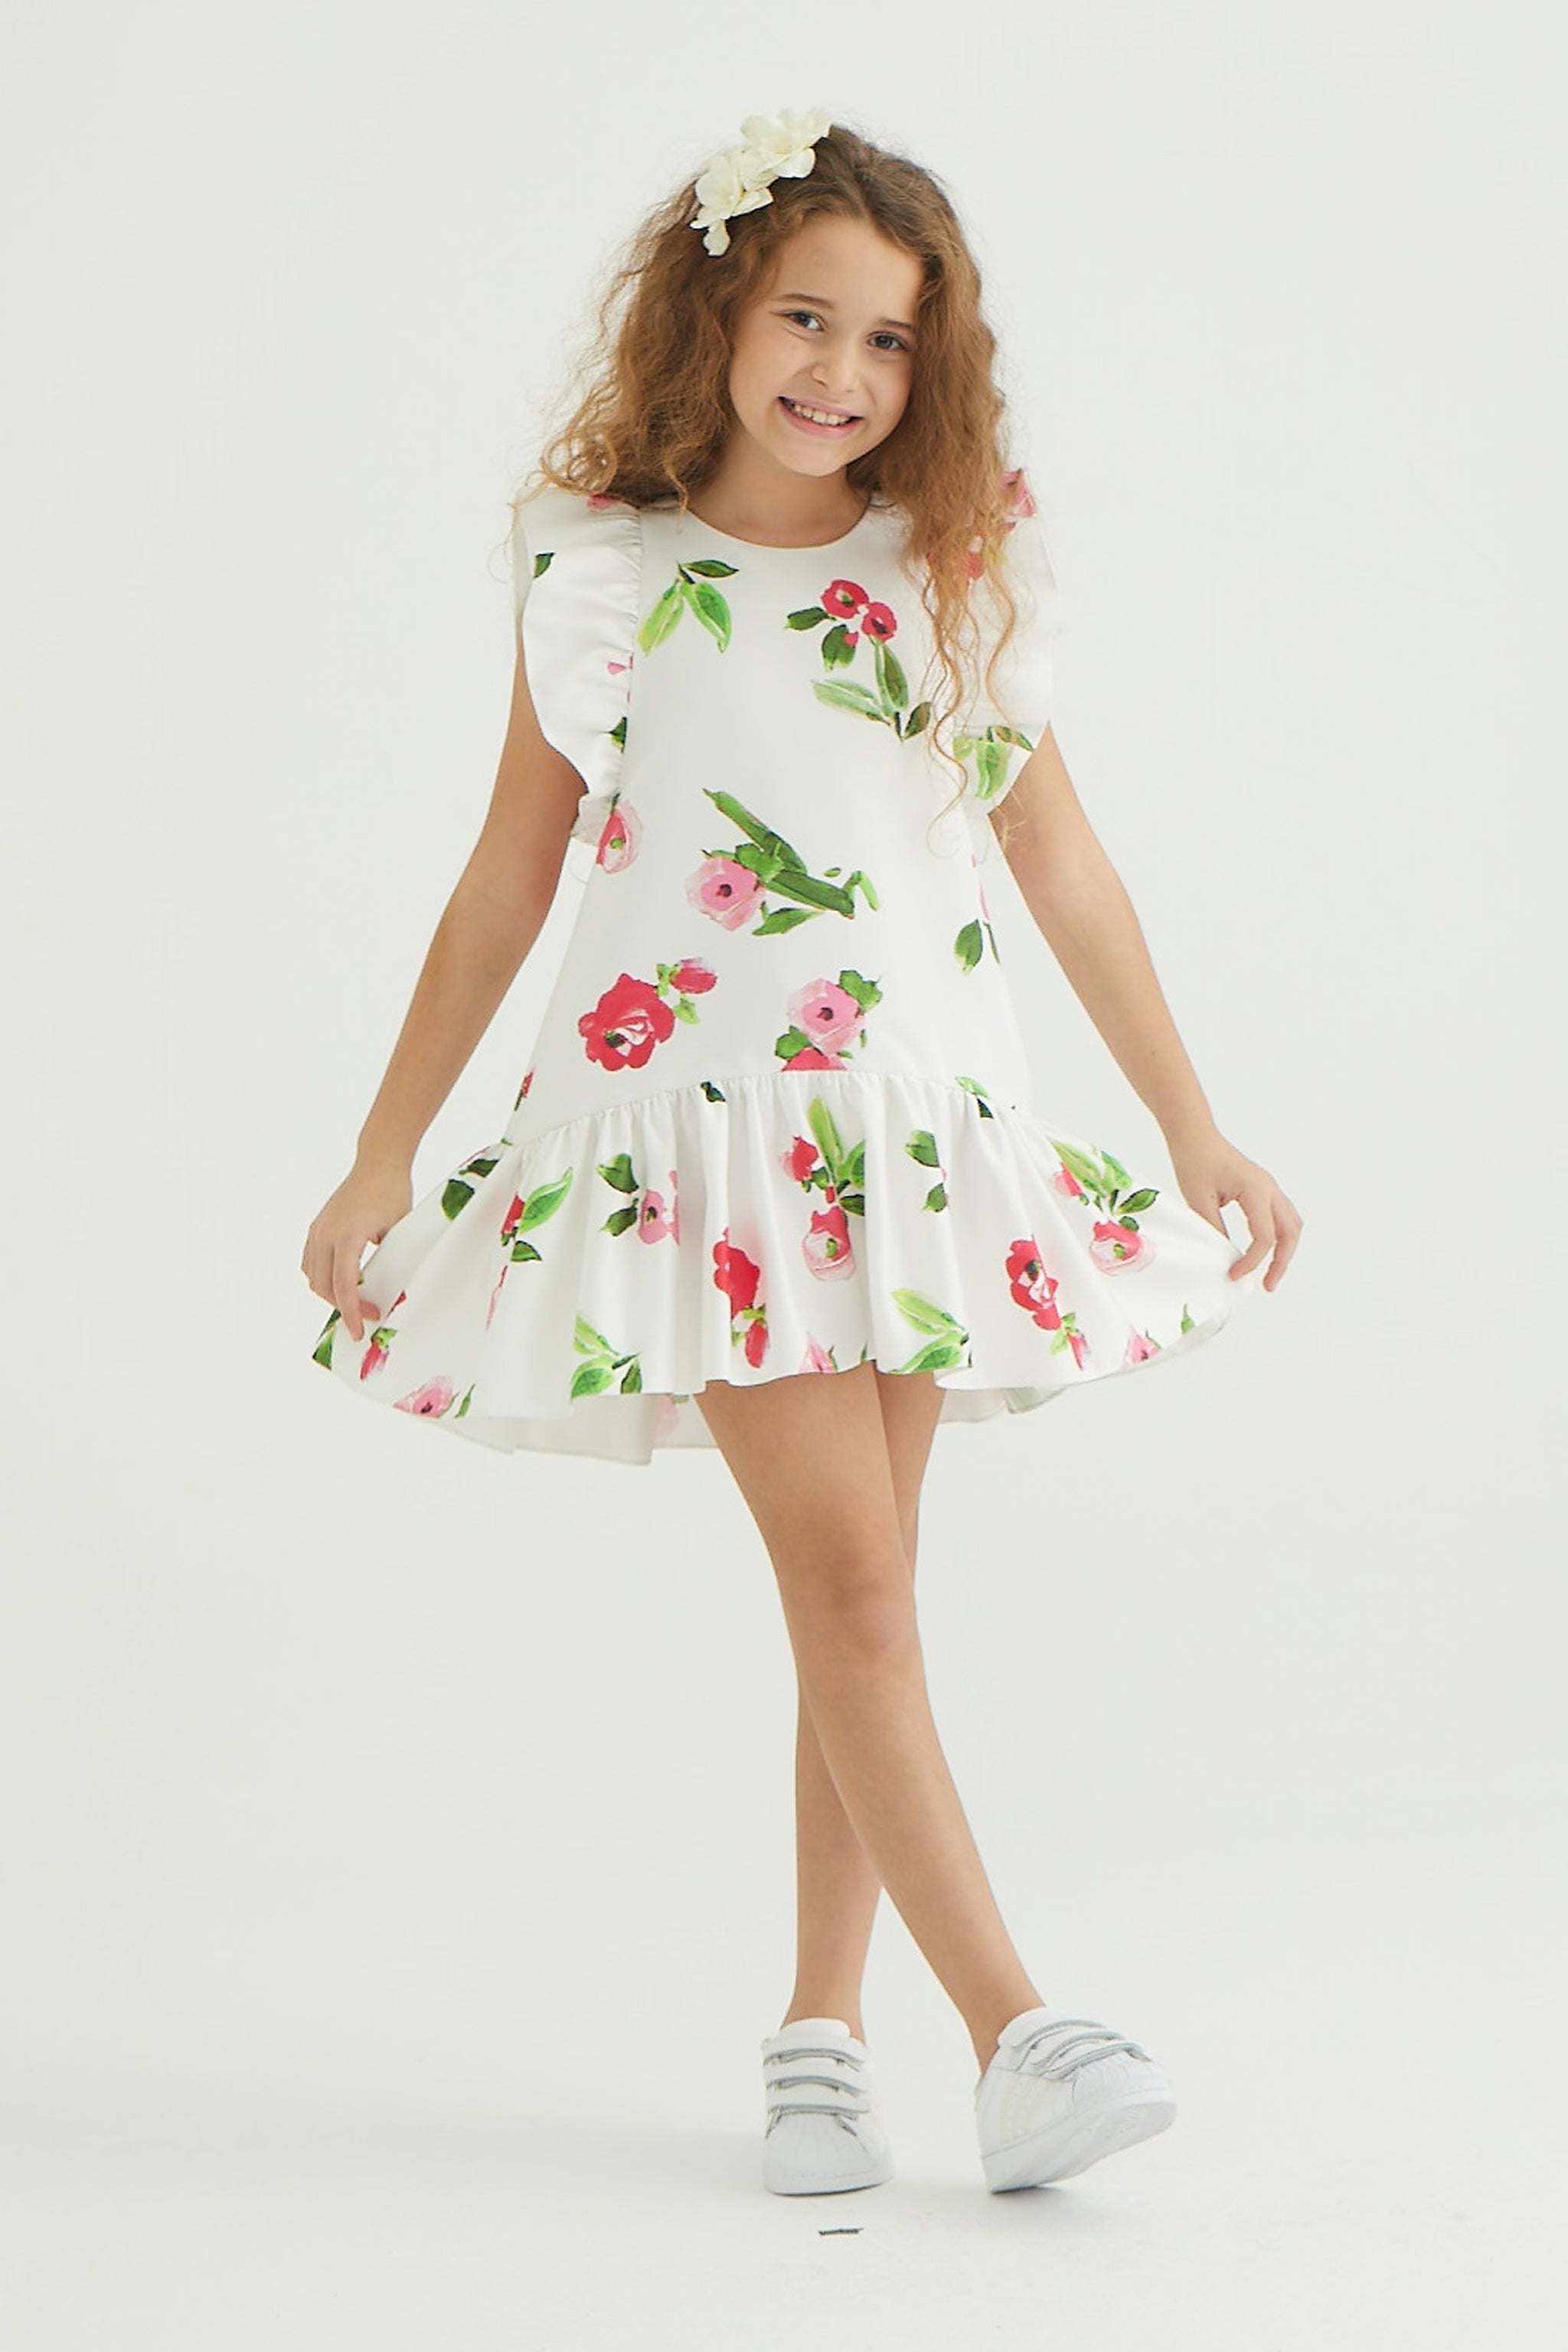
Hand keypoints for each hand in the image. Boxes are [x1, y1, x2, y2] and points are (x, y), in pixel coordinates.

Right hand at [301, 1160, 412, 1342]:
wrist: (378, 1163)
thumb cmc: (393, 1193)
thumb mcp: (397, 1230)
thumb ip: (388, 1260)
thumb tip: (388, 1291)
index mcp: (347, 1235)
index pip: (344, 1285)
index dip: (351, 1312)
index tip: (361, 1330)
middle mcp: (325, 1233)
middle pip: (324, 1286)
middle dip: (343, 1307)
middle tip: (367, 1316)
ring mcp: (317, 1229)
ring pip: (312, 1276)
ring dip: (330, 1294)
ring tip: (354, 1303)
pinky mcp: (316, 1226)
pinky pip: (309, 1261)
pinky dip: (320, 1277)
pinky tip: (337, 1284)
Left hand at [1165, 1127, 1300, 1292]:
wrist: (1194, 1135)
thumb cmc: (1194, 1160)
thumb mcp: (1199, 1200)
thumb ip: (1214, 1229)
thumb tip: (1225, 1256)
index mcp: (1256, 1190)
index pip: (1264, 1236)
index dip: (1251, 1261)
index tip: (1234, 1274)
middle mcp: (1269, 1188)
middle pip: (1290, 1232)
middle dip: (1282, 1262)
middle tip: (1267, 1285)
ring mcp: (1268, 1187)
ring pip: (1290, 1224)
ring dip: (1284, 1250)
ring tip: (1269, 1274)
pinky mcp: (1262, 1189)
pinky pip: (1280, 1216)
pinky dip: (1278, 1236)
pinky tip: (1263, 1251)